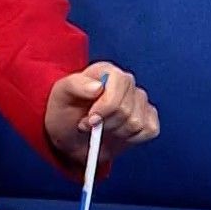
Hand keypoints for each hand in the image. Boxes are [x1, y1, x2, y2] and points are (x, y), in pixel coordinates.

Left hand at [44, 61, 158, 166]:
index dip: (107, 105)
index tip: (91, 119)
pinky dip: (132, 139)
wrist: (70, 136)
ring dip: (116, 132)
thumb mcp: (61, 94)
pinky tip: (117, 135)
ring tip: (101, 129)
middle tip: (90, 125)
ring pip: (137, 123)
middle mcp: (126, 83)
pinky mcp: (147, 119)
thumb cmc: (65, 112)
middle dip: (107, 123)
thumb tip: (98, 87)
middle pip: (127, 108)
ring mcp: (139, 101)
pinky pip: (149, 130)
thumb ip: (76, 85)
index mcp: (107, 71)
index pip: (120, 82)